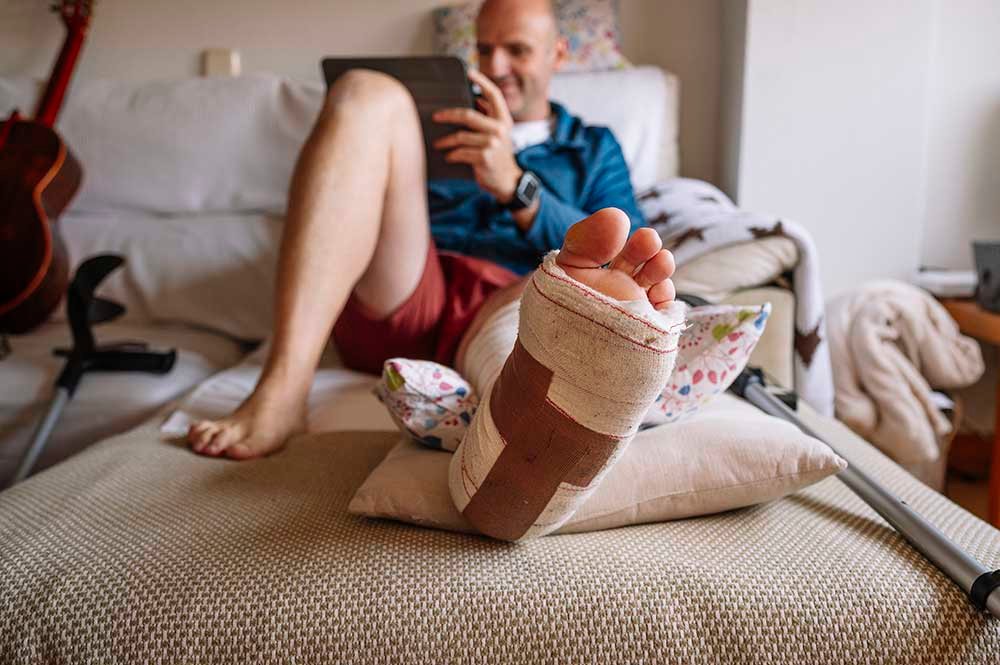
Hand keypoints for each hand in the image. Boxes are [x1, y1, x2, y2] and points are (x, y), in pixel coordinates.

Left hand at [432, 69, 521, 202]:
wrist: (507, 182)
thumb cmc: (498, 156)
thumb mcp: (499, 135)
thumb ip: (490, 117)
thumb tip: (476, 99)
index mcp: (504, 120)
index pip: (493, 95)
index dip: (481, 81)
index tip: (469, 72)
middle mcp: (500, 129)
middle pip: (468, 115)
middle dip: (448, 115)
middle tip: (435, 117)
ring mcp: (492, 143)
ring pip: (460, 136)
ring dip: (446, 142)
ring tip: (438, 145)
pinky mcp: (484, 157)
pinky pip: (460, 152)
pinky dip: (452, 155)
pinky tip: (449, 157)